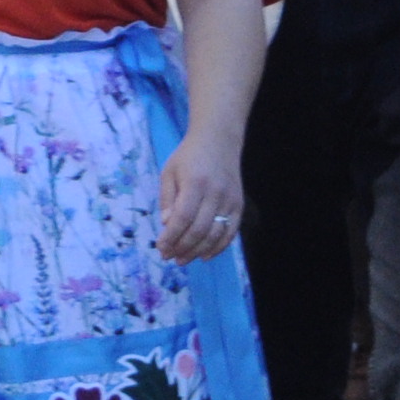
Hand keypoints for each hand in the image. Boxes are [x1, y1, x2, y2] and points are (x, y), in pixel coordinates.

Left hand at [156, 133, 245, 264]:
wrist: (219, 140)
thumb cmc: (189, 156)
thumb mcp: (169, 172)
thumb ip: (168, 199)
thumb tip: (167, 225)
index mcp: (195, 183)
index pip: (183, 217)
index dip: (171, 236)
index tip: (160, 247)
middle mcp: (216, 193)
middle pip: (199, 229)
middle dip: (182, 247)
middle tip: (169, 257)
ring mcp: (230, 200)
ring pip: (215, 234)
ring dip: (197, 251)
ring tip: (182, 259)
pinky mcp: (239, 205)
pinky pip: (230, 232)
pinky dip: (218, 247)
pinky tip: (205, 256)